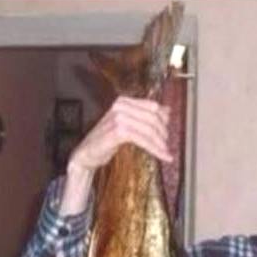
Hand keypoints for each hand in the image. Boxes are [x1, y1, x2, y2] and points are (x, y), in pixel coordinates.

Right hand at [60, 97, 172, 214]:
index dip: (164, 121)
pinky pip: (142, 139)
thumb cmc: (106, 141)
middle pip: (153, 117)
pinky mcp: (117, 131)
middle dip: (164, 133)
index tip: (169, 133)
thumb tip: (167, 111)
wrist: (87, 155)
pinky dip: (154, 148)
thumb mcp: (128, 126)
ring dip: (160, 143)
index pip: (153, 106)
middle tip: (167, 146)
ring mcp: (118, 117)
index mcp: (124, 101)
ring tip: (165, 153)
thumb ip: (145, 118)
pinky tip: (160, 155)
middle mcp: (120, 106)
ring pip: (149, 129)